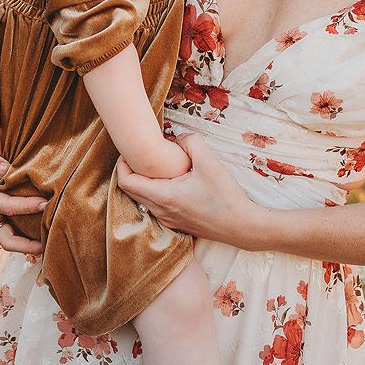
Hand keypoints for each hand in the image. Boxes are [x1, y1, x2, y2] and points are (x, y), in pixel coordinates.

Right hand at [0, 138, 43, 255]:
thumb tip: (4, 170)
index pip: (7, 207)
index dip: (26, 207)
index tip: (44, 203)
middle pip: (5, 238)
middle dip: (25, 246)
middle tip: (45, 245)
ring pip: (9, 236)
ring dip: (26, 242)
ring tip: (47, 240)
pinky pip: (11, 226)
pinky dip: (25, 231)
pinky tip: (41, 226)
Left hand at [117, 135, 268, 247]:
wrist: (242, 226)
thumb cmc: (225, 196)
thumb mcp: (209, 161)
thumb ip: (189, 141)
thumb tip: (176, 138)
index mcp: (163, 196)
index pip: (126, 182)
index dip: (122, 164)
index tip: (129, 150)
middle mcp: (160, 211)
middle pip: (132, 191)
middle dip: (132, 170)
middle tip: (142, 154)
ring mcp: (168, 220)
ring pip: (144, 199)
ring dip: (146, 182)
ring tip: (158, 165)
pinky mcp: (178, 224)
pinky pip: (157, 206)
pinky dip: (157, 191)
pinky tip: (174, 181)